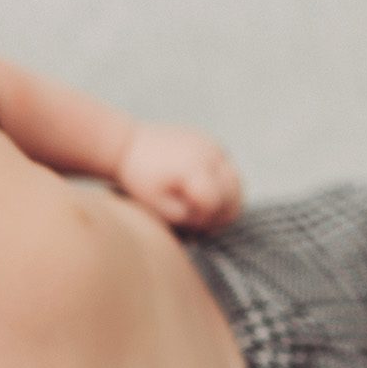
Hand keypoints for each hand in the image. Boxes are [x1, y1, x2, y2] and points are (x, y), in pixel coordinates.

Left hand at [114, 122, 242, 231]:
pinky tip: (199, 194)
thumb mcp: (156, 205)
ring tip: (201, 211)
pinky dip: (221, 187)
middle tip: (199, 223)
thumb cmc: (140, 178)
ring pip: (236, 183)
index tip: (188, 222)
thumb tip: (208, 221)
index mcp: (194, 167)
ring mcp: (214, 146)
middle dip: (220, 213)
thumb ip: (184, 217)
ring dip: (225, 202)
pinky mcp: (214, 144)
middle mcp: (210, 153)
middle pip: (233, 193)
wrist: (129, 144)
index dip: (205, 219)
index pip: (215, 203)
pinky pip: (229, 172)